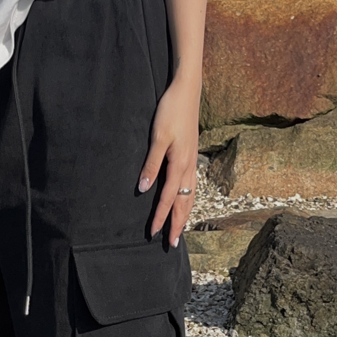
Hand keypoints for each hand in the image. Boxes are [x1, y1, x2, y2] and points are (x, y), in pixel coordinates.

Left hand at [138, 74, 200, 246]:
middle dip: (177, 224)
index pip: (168, 198)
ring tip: (179, 230)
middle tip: (171, 244)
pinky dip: (188, 200)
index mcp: (180, 164)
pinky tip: (185, 203)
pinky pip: (192, 186)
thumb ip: (151, 164)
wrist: (187, 91)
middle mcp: (189, 167)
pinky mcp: (192, 156)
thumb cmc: (170, 112)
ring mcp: (192, 162)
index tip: (153, 234)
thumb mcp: (157, 137)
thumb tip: (144, 189)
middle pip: (183, 203)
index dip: (160, 217)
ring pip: (190, 196)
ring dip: (184, 215)